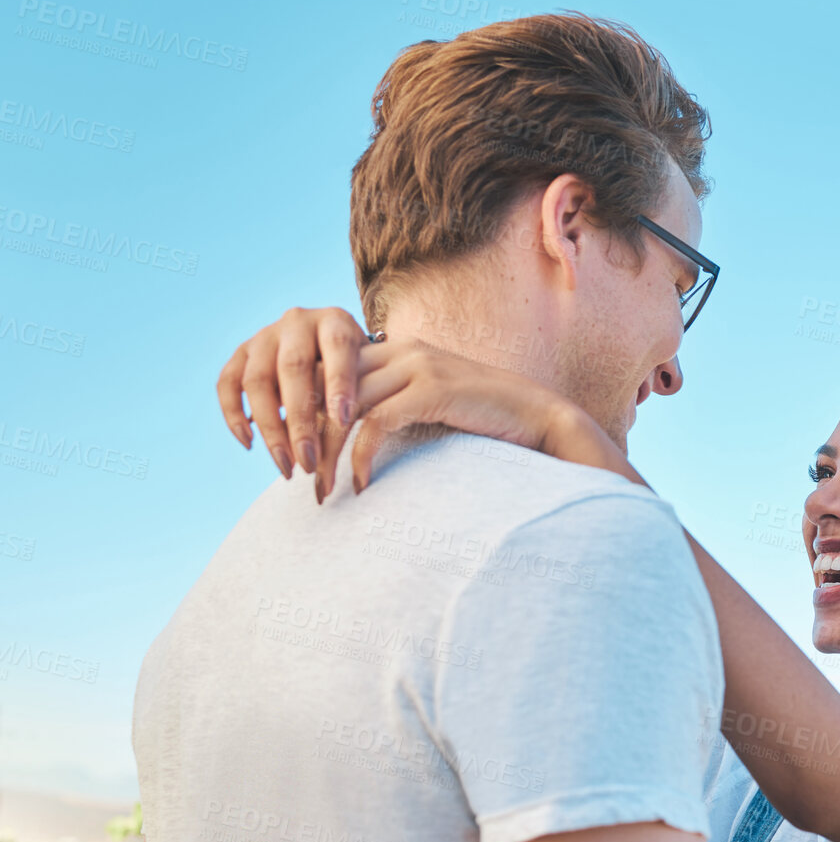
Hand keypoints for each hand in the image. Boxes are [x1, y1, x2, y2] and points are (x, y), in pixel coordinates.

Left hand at [217, 307, 631, 499]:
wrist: (540, 417)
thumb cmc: (487, 421)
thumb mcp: (434, 405)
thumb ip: (398, 407)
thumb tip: (355, 435)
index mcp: (399, 350)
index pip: (332, 372)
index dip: (306, 410)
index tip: (296, 450)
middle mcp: (404, 350)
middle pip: (330, 386)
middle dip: (307, 434)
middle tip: (296, 477)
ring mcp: (419, 366)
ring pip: (346, 405)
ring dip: (327, 453)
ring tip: (320, 491)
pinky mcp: (433, 390)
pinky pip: (376, 423)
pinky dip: (360, 457)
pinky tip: (359, 485)